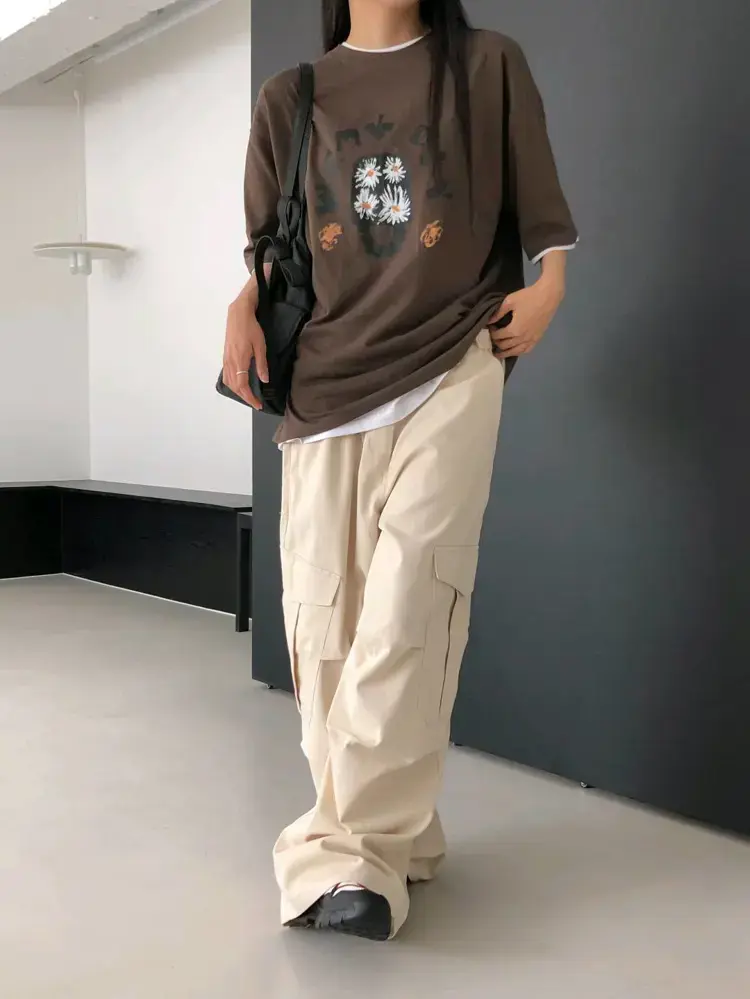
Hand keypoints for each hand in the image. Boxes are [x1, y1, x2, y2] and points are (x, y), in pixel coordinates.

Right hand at [222, 283, 267, 409]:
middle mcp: (230, 362)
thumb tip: (264, 380)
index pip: (243, 386)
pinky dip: (232, 383)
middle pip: (235, 387)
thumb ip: (261, 364)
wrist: (238, 314)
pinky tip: (238, 383)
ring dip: (237, 391)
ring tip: (248, 395)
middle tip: (255, 402)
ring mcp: (226, 359)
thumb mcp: (261, 346)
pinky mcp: (225, 356)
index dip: (250, 397)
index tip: (258, 404)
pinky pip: (226, 374)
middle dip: (245, 397)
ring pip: (229, 382)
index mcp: (240, 361)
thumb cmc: (251, 328)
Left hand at [488, 274, 564, 359]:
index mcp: (514, 329)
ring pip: (516, 351)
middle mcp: (522, 338)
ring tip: (498, 353)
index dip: (492, 333)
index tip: (490, 328)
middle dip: (496, 343)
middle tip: (492, 338)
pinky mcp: (538, 338)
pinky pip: (527, 350)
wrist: (548, 296)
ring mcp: (531, 339)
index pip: (498, 336)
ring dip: (506, 353)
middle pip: (505, 346)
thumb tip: (489, 322)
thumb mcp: (509, 302)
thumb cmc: (528, 296)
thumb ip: (498, 313)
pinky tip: (515, 351)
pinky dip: (519, 352)